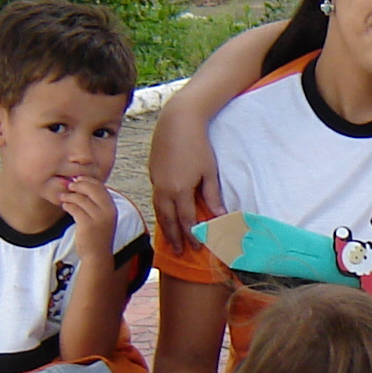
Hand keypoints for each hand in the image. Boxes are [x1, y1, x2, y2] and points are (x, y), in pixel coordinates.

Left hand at [57, 175, 118, 262]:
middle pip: (92, 189)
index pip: (100, 187)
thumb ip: (96, 204)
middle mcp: (108, 211)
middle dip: (78, 185)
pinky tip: (65, 206)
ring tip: (63, 197)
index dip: (88, 180)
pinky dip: (68, 205)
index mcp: (112, 208)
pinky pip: (75, 208)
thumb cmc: (97, 236)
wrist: (97, 256)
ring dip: (69, 195)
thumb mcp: (102, 218)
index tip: (78, 179)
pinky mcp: (87, 225)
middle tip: (69, 186)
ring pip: (81, 198)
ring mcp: (98, 218)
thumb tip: (83, 186)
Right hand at [149, 107, 223, 254]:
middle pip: (168, 220)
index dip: (191, 235)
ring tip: (169, 238)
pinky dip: (160, 210)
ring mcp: (155, 181)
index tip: (196, 247)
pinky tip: (165, 213)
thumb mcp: (209, 172)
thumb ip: (212, 196)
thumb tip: (219, 217)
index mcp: (179, 191)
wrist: (177, 121)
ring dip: (164, 226)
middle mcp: (164, 189)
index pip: (185, 220)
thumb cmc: (197, 145)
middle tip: (179, 251)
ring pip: (158, 210)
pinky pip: (156, 197)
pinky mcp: (152, 173)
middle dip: (174, 237)